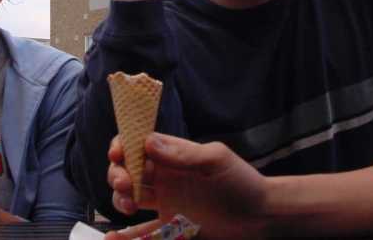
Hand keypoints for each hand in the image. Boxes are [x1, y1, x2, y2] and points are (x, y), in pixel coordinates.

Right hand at [108, 133, 269, 239]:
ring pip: (129, 199)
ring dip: (119, 200)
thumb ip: (183, 154)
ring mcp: (165, 204)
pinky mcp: (171, 229)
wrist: (260, 216)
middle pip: (127, 172)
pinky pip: (143, 234)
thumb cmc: (241, 181)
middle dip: (118, 175)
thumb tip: (148, 142)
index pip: (137, 145)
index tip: (117, 154)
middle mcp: (164, 178)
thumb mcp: (215, 160)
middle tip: (126, 185)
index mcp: (172, 156)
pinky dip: (127, 237)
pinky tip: (112, 239)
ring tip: (128, 207)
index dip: (122, 147)